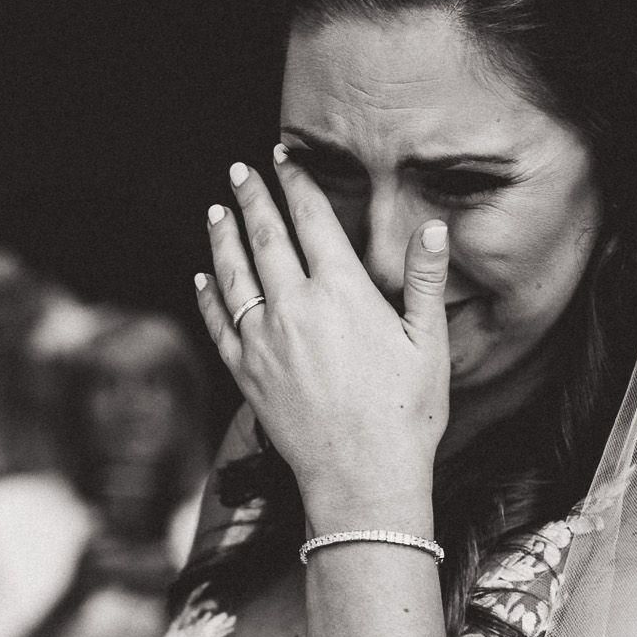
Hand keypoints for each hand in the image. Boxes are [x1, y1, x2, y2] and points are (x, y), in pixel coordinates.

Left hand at [194, 148, 448, 524]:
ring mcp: (263, 340)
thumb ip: (425, 281)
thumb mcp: (428, 343)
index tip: (283, 160)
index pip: (312, 221)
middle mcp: (294, 308)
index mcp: (342, 292)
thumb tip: (433, 228)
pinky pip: (220, 322)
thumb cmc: (405, 413)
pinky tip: (203, 276)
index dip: (296, 185)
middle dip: (251, 199)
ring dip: (223, 237)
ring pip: (234, 274)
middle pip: (265, 238)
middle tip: (240, 171)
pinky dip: (209, 295)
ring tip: (216, 211)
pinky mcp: (246, 373)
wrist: (362, 477)